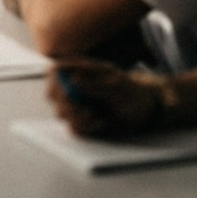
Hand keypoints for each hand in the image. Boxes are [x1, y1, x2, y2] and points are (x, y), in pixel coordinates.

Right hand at [45, 59, 161, 136]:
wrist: (143, 110)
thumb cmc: (132, 91)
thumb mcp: (118, 86)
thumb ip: (96, 84)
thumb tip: (73, 80)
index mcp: (80, 69)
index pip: (55, 71)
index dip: (56, 82)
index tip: (69, 94)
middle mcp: (74, 85)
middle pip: (53, 94)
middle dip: (67, 106)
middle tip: (86, 111)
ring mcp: (77, 103)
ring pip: (61, 113)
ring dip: (78, 119)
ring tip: (96, 117)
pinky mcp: (82, 119)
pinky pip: (73, 127)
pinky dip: (85, 128)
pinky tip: (99, 123)